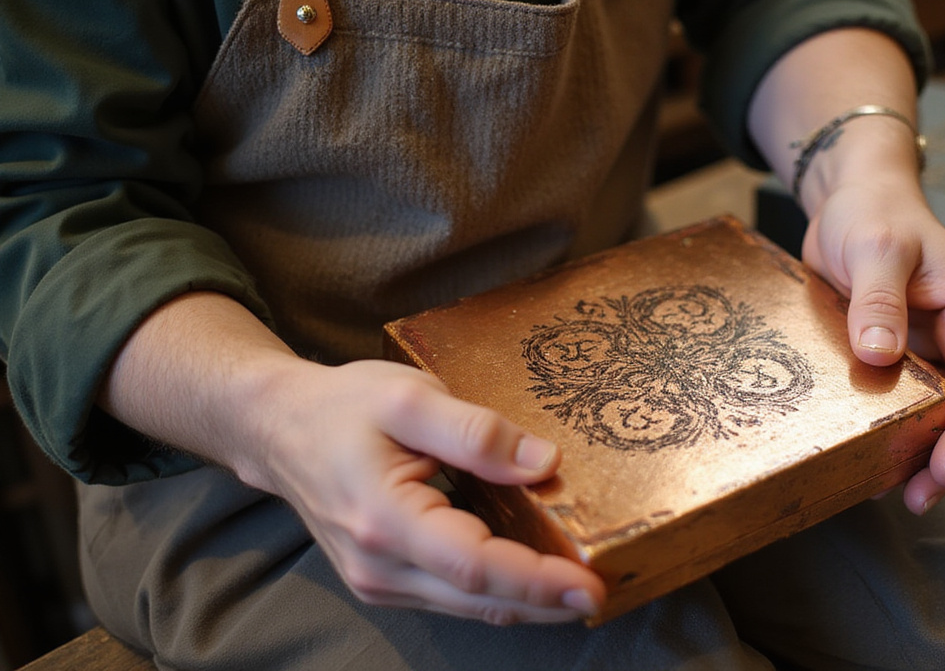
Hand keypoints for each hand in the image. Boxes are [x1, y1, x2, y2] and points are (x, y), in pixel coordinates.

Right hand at [241, 357, 606, 624]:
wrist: (277, 430)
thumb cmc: (342, 407)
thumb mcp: (410, 398)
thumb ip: (476, 432)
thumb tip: (543, 464)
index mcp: (384, 519)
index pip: (475, 566)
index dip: (537, 581)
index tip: (591, 584)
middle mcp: (379, 565)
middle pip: (479, 600)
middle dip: (547, 602)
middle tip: (606, 590)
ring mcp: (378, 581)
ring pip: (469, 607)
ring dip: (527, 603)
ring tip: (581, 586)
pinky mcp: (385, 580)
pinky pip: (453, 597)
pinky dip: (498, 592)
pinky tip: (534, 576)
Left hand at [800, 176, 944, 514]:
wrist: (859, 200)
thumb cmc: (872, 215)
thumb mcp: (873, 248)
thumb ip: (878, 300)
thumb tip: (880, 355)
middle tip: (920, 497)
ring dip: (934, 456)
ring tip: (904, 494)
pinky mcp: (923, 358)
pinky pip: (926, 406)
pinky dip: (912, 436)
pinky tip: (884, 463)